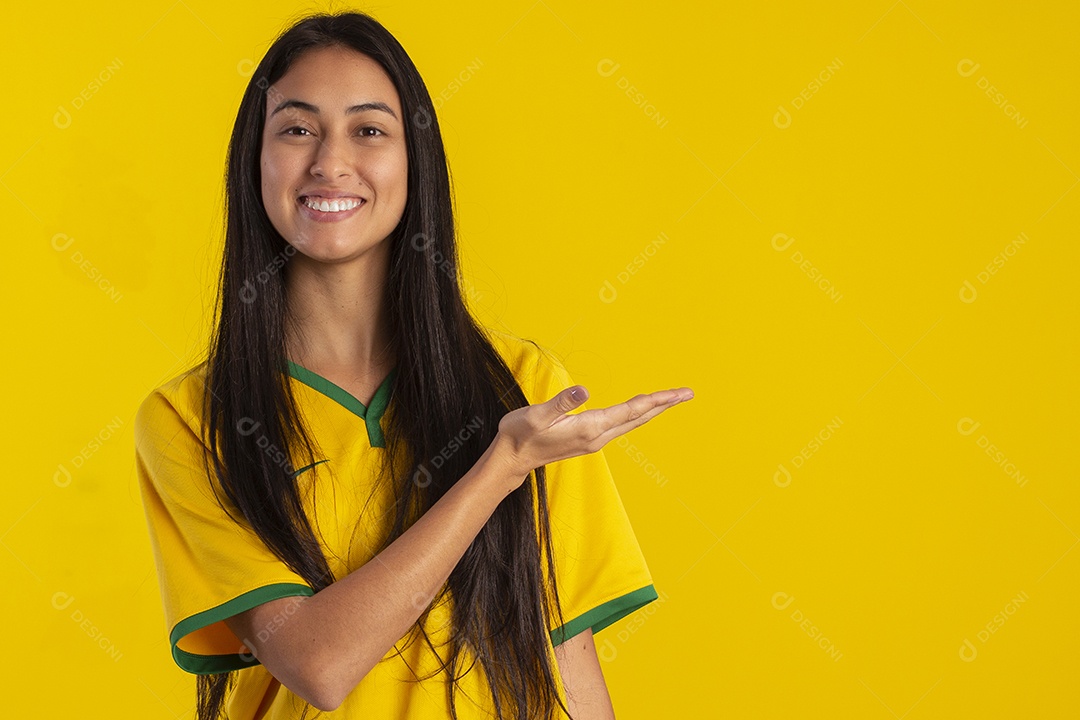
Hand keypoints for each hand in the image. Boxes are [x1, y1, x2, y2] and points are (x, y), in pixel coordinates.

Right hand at [491, 384, 693, 487]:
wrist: (511, 459)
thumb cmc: (520, 434)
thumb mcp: (537, 415)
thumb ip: (562, 403)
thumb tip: (584, 390)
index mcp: (590, 428)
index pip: (630, 411)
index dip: (655, 400)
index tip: (677, 393)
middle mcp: (597, 437)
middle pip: (638, 418)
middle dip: (663, 405)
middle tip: (687, 393)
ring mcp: (594, 441)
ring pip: (632, 423)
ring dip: (652, 410)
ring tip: (671, 398)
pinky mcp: (589, 440)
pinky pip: (621, 426)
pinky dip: (636, 414)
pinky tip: (640, 410)